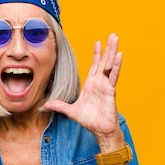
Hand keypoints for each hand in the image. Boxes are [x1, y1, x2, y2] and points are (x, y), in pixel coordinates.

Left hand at [44, 33, 123, 148]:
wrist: (100, 130)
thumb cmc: (89, 121)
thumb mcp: (71, 111)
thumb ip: (60, 105)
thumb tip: (45, 105)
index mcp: (92, 85)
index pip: (95, 65)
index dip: (97, 54)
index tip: (98, 42)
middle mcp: (100, 82)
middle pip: (104, 61)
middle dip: (108, 48)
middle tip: (113, 35)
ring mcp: (106, 85)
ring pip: (110, 64)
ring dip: (113, 51)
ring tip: (116, 38)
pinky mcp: (110, 90)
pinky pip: (113, 75)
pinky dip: (116, 65)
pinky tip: (119, 55)